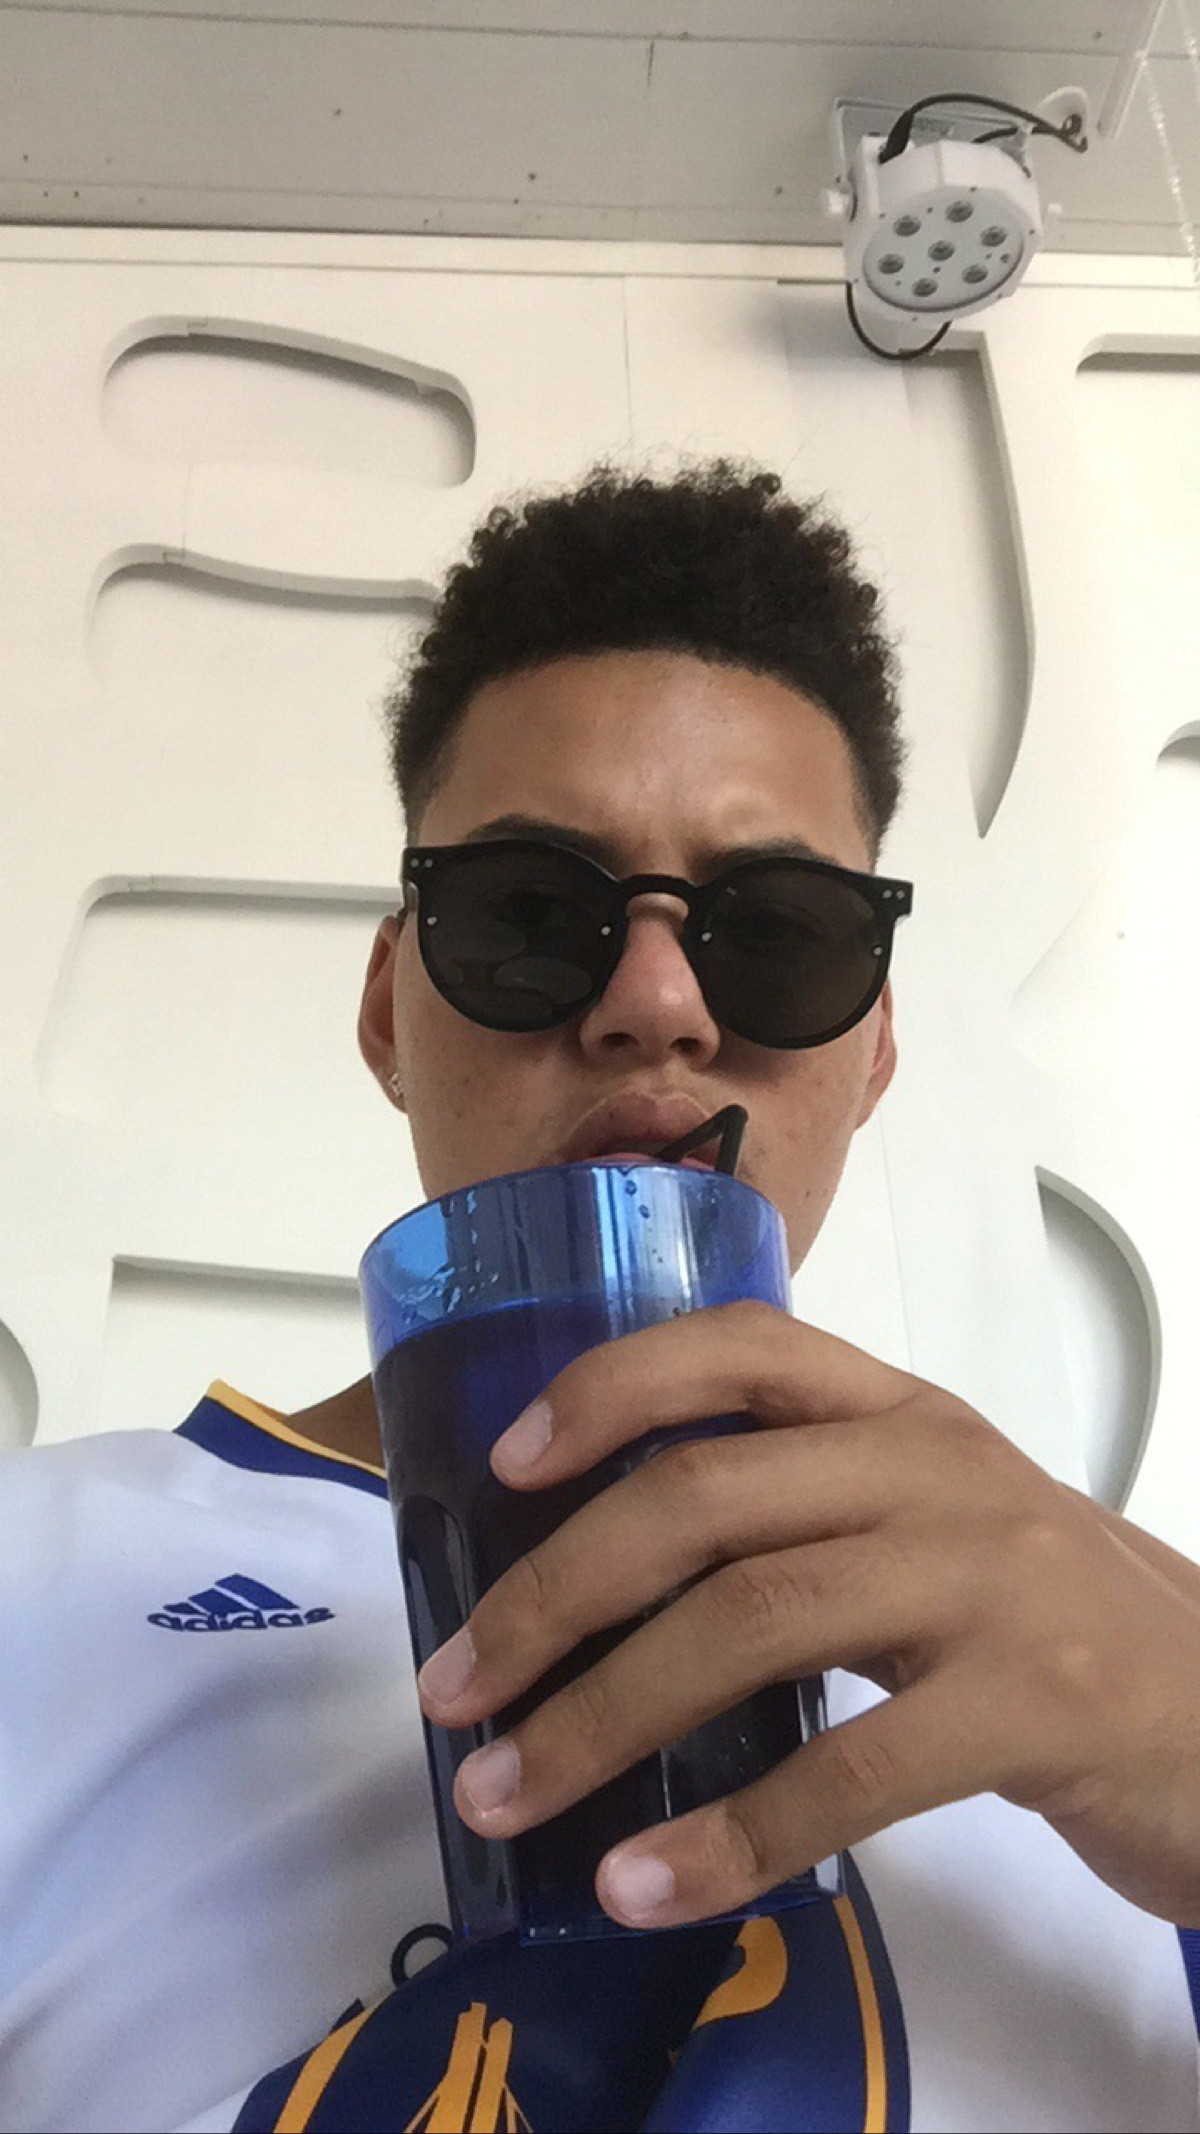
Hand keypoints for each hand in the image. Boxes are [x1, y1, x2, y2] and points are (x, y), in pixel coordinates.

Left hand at [415, 1301, 1199, 1930]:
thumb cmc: (1051, 1624)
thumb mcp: (932, 1529)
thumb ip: (805, 1520)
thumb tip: (597, 1582)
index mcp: (901, 1415)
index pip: (737, 1348)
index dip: (609, 1391)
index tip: (505, 1468)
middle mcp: (936, 1468)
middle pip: (705, 1500)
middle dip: (554, 1595)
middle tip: (455, 1690)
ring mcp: (990, 1578)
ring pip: (752, 1621)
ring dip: (603, 1717)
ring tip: (507, 1793)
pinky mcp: (1035, 1702)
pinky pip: (850, 1770)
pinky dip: (730, 1837)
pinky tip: (645, 1885)